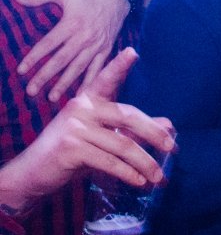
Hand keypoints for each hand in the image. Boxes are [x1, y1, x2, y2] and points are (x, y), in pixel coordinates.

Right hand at [0, 49, 174, 210]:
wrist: (34, 172)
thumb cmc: (73, 150)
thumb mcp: (104, 135)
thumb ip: (133, 128)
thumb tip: (168, 125)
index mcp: (89, 99)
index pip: (106, 80)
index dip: (119, 66)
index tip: (132, 52)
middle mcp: (81, 107)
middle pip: (129, 117)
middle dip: (155, 134)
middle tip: (173, 148)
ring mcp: (75, 127)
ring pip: (124, 145)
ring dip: (146, 164)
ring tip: (159, 177)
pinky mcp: (71, 148)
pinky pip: (110, 162)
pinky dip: (128, 173)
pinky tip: (140, 181)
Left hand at [17, 0, 130, 101]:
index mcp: (72, 23)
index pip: (48, 44)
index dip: (34, 58)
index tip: (21, 70)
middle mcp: (84, 37)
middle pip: (61, 60)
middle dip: (45, 76)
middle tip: (31, 90)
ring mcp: (97, 45)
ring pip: (78, 68)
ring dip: (65, 83)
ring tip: (52, 97)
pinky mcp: (106, 49)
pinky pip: (97, 68)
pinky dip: (90, 81)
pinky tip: (82, 94)